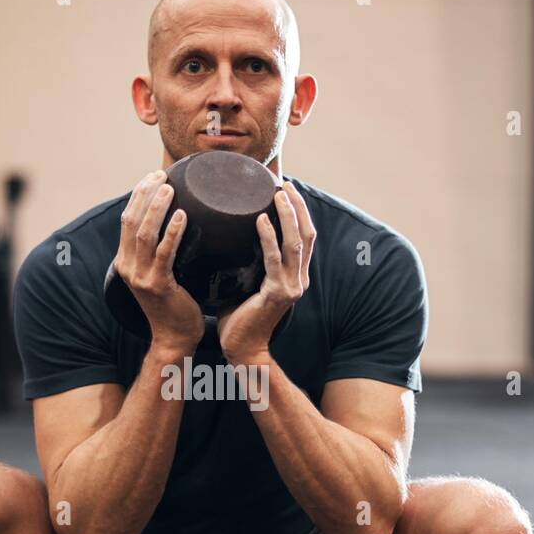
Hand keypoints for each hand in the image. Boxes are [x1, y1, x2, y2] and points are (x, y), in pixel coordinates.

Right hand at [113, 170, 203, 352]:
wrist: (175, 338)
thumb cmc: (174, 305)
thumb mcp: (160, 274)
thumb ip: (160, 252)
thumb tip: (179, 222)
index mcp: (125, 262)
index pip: (127, 220)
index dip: (138, 195)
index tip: (153, 176)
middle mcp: (127, 267)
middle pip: (131, 221)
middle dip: (145, 194)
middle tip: (162, 175)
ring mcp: (140, 277)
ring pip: (144, 233)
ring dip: (157, 207)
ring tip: (170, 188)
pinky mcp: (158, 285)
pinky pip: (164, 252)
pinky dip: (173, 232)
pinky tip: (183, 216)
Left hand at [218, 181, 314, 361]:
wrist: (242, 349)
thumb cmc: (239, 316)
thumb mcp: (247, 282)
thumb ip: (247, 261)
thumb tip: (227, 234)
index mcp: (295, 276)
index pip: (305, 237)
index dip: (300, 211)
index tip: (287, 189)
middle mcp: (299, 280)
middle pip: (306, 234)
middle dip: (298, 206)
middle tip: (284, 184)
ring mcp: (291, 287)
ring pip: (296, 243)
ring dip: (288, 215)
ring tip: (278, 194)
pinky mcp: (277, 294)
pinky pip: (273, 259)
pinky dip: (269, 237)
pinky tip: (260, 219)